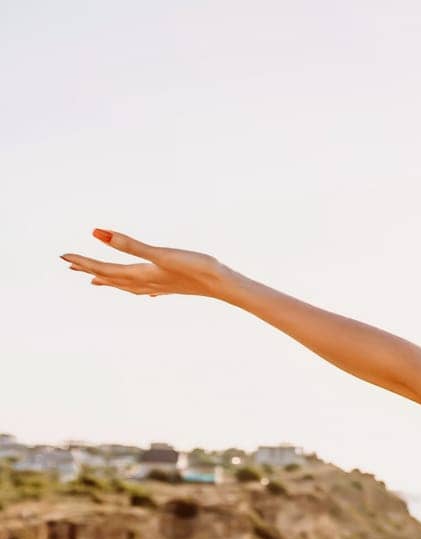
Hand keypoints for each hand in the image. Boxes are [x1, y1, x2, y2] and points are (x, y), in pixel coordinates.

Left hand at [60, 229, 232, 298]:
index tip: (63, 256)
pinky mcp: (171, 286)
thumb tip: (97, 233)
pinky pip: (146, 289)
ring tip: (96, 281)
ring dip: (109, 281)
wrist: (225, 286)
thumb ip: (129, 244)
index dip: (82, 261)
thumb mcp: (161, 253)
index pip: (103, 269)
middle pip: (110, 278)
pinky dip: (136, 288)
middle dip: (90, 270)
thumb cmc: (196, 268)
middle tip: (71, 265)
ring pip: (127, 285)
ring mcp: (159, 286)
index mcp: (140, 273)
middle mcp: (146, 282)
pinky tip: (144, 291)